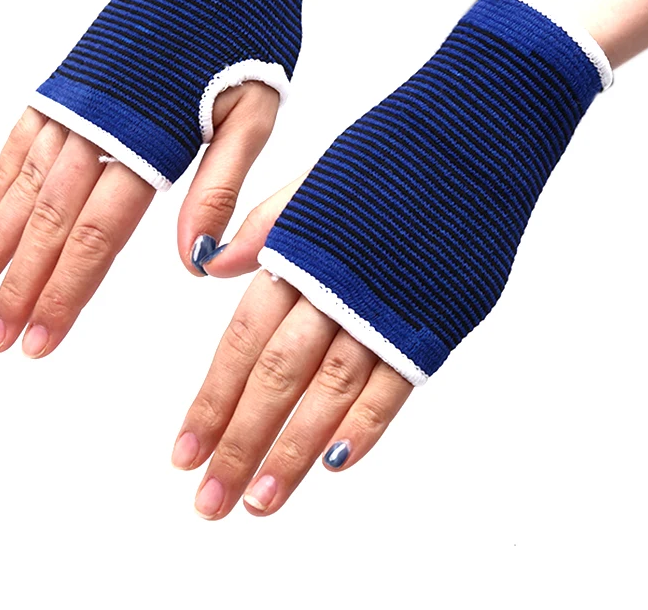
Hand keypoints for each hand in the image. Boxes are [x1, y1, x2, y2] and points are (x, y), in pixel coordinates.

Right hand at [0, 82, 277, 356]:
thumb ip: (218, 187)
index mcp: (149, 141)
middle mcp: (99, 123)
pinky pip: (20, 137)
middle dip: (18, 285)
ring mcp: (75, 99)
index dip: (64, 293)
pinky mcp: (68, 78)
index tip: (38, 339)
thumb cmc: (246, 31)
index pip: (97, 236)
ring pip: (23, 184)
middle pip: (50, 222)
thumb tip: (196, 262)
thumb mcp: (252, 115)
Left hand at [171, 177, 413, 518]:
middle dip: (240, 444)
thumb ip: (261, 231)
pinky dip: (366, 426)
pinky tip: (336, 463)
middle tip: (210, 502)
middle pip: (277, 380)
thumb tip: (207, 266)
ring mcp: (384, 310)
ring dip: (293, 452)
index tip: (183, 455)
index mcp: (296, 258)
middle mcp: (333, 291)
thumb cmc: (382, 163)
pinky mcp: (432, 323)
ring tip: (261, 501)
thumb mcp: (310, 184)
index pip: (241, 345)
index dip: (211, 402)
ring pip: (329, 393)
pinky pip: (395, 385)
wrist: (464, 145)